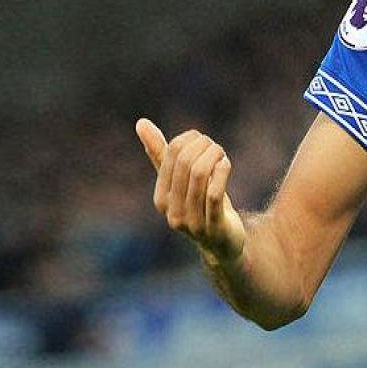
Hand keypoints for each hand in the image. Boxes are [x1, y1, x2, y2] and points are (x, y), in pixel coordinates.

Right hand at [137, 118, 245, 263]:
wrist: (222, 244)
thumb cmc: (200, 205)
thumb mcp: (181, 181)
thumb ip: (161, 155)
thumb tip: (141, 123)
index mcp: (161, 197)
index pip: (171, 155)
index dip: (190, 140)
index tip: (203, 141)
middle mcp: (172, 210)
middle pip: (186, 163)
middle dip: (204, 146)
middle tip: (215, 147)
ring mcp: (191, 220)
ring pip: (200, 175)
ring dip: (215, 156)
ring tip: (221, 154)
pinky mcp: (213, 226)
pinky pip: (214, 194)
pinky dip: (222, 172)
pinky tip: (226, 164)